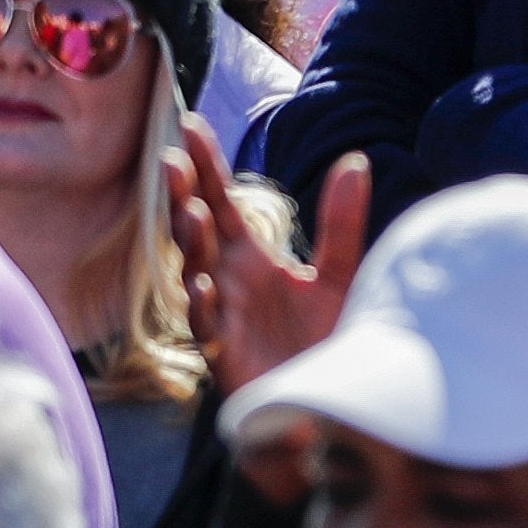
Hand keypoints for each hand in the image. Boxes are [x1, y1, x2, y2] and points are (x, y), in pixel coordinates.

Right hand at [176, 118, 359, 395]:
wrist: (325, 402)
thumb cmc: (323, 338)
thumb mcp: (339, 273)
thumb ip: (341, 221)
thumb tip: (356, 159)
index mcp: (250, 259)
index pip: (222, 203)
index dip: (205, 167)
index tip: (189, 124)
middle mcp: (228, 284)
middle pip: (197, 233)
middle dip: (182, 198)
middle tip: (171, 160)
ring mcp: (223, 319)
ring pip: (194, 276)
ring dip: (190, 246)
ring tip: (191, 213)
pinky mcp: (229, 357)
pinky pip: (208, 330)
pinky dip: (203, 308)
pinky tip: (200, 285)